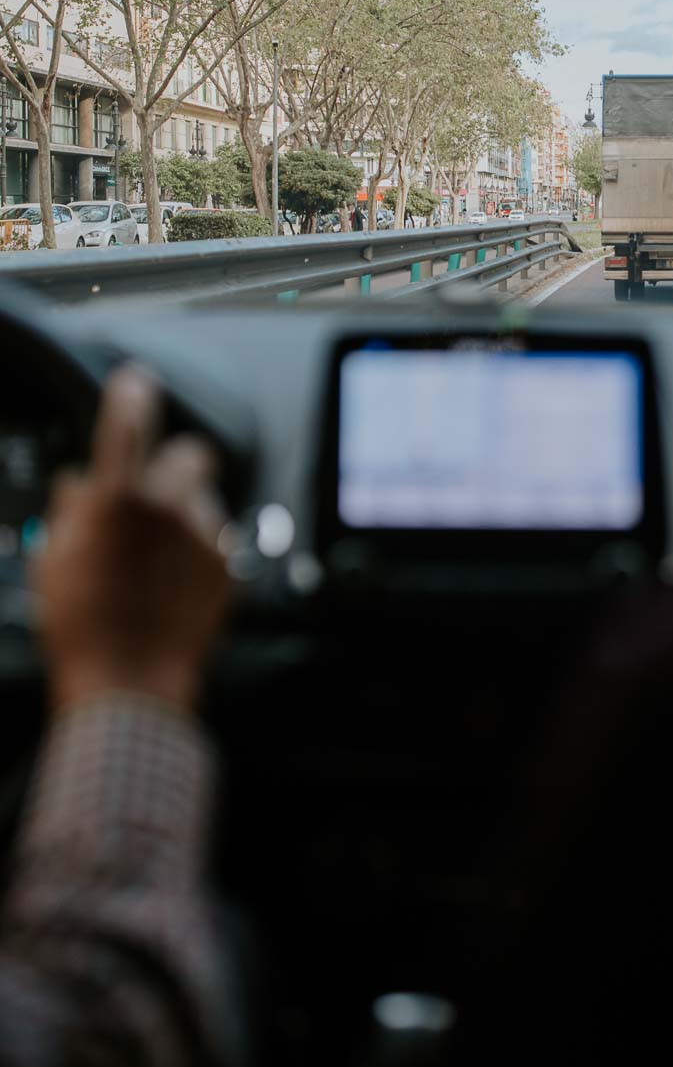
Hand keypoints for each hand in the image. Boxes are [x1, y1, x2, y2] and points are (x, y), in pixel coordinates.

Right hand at [32, 367, 231, 712]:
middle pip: (191, 452)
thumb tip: (80, 485)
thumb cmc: (78, 628)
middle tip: (154, 494)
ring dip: (184, 515)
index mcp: (117, 500)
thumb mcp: (51, 564)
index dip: (132, 393)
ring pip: (203, 500)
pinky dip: (197, 553)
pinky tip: (172, 588)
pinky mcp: (227, 565)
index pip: (127, 423)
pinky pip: (215, 541)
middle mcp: (167, 507)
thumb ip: (70, 513)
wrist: (129, 685)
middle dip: (176, 463)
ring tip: (155, 565)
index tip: (137, 381)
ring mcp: (203, 535)